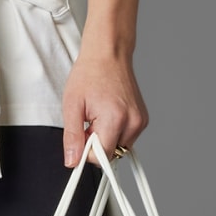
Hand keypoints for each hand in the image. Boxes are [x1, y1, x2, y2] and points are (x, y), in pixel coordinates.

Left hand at [61, 50, 148, 166]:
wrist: (109, 54)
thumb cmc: (90, 74)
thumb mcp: (72, 106)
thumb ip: (72, 137)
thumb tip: (72, 161)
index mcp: (115, 119)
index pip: (101, 158)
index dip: (86, 151)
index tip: (81, 136)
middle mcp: (132, 122)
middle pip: (111, 154)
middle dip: (96, 144)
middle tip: (88, 122)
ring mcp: (140, 121)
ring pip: (119, 147)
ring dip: (106, 138)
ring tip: (99, 115)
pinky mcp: (143, 120)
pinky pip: (126, 137)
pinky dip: (115, 131)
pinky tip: (109, 114)